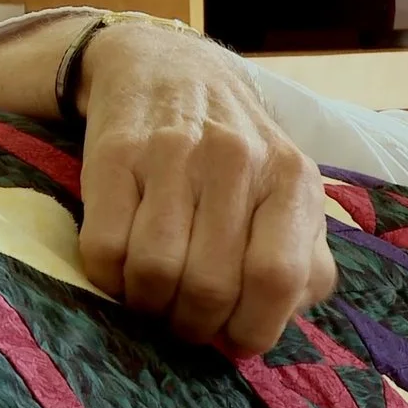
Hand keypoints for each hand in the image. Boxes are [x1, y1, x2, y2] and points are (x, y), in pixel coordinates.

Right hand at [73, 21, 336, 354]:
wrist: (170, 70)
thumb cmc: (238, 151)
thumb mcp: (288, 190)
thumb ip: (304, 253)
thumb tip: (287, 314)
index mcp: (292, 178)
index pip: (280, 277)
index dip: (253, 327)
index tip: (235, 337)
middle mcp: (238, 160)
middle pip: (211, 286)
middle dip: (194, 324)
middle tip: (186, 319)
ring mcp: (174, 154)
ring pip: (154, 272)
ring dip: (148, 303)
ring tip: (154, 292)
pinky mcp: (114, 153)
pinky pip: (103, 249)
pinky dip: (108, 278)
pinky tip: (122, 264)